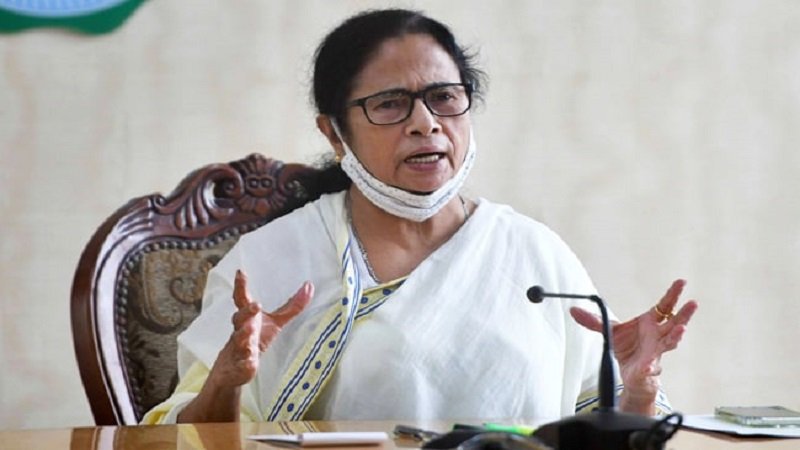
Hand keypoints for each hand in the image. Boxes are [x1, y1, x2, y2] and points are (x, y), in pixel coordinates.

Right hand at [208, 270, 313, 389]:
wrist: (233, 370)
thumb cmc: (255, 340)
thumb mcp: (275, 322)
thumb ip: (292, 306)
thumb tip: (310, 285)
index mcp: (248, 318)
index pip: (242, 300)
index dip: (241, 286)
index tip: (241, 272)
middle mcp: (240, 330)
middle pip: (240, 318)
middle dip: (247, 311)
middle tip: (256, 305)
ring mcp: (238, 349)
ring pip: (238, 341)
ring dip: (244, 335)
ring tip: (250, 330)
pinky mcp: (240, 368)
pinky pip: (242, 366)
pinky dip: (245, 365)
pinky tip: (250, 364)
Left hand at [569, 279, 697, 413]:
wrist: (629, 373)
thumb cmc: (627, 349)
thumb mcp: (608, 331)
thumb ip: (593, 321)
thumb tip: (573, 310)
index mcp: (651, 322)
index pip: (665, 305)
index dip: (673, 294)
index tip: (682, 282)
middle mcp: (658, 335)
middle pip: (675, 321)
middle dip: (684, 313)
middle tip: (693, 303)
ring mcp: (656, 351)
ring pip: (671, 342)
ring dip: (676, 336)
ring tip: (682, 329)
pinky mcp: (649, 367)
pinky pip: (652, 366)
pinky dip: (651, 367)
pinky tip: (650, 366)